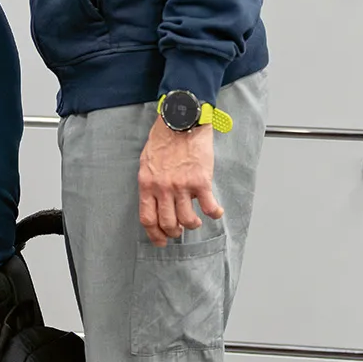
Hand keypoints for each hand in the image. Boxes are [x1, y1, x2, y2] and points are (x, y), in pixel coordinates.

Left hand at [138, 114, 222, 246]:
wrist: (181, 120)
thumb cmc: (164, 137)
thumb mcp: (147, 161)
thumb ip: (150, 182)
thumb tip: (154, 199)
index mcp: (147, 184)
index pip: (148, 218)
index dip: (154, 234)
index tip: (161, 241)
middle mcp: (162, 188)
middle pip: (167, 223)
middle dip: (174, 232)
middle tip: (180, 230)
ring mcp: (181, 186)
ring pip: (188, 220)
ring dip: (193, 224)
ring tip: (196, 220)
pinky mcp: (200, 181)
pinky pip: (209, 207)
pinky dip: (214, 213)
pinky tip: (216, 211)